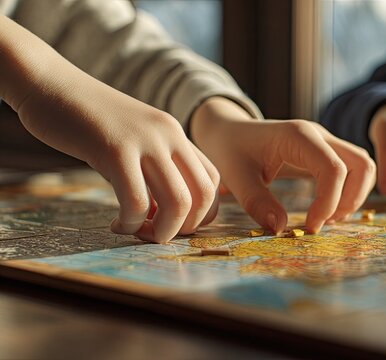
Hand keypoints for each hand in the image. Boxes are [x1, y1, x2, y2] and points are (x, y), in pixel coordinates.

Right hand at [0, 16, 218, 242]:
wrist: (49, 84)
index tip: (173, 223)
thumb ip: (151, 171)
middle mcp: (169, 135)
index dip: (201, 213)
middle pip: (204, 195)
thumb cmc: (88, 121)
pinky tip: (116, 224)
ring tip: (137, 232)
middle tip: (157, 234)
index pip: (213, 181)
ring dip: (163, 232)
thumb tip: (162, 216)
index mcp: (176, 133)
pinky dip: (131, 224)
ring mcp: (145, 140)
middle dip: (185, 228)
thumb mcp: (133, 143)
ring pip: (179, 202)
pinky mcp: (115, 149)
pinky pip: (137, 202)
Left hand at [191, 97, 375, 233]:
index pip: (333, 169)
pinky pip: (351, 170)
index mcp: (298, 136)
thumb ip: (256, 202)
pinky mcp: (324, 153)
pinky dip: (349, 191)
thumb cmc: (229, 150)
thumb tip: (281, 229)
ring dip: (354, 195)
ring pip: (362, 166)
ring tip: (327, 218)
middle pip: (361, 164)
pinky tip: (326, 210)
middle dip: (352, 199)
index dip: (329, 202)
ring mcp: (324, 142)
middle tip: (324, 223)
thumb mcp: (235, 176)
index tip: (310, 227)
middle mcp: (318, 135)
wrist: (227, 131)